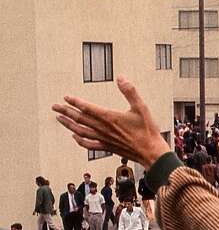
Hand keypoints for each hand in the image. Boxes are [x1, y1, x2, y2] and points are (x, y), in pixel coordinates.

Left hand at [52, 76, 171, 167]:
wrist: (151, 151)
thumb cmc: (147, 131)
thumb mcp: (141, 107)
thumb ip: (130, 91)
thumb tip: (121, 78)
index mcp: (110, 117)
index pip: (87, 108)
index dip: (75, 102)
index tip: (66, 97)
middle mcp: (104, 129)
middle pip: (80, 119)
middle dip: (66, 111)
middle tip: (55, 106)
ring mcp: (104, 139)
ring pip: (81, 131)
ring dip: (68, 125)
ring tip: (59, 119)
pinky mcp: (108, 147)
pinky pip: (89, 145)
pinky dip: (79, 141)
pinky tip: (74, 137)